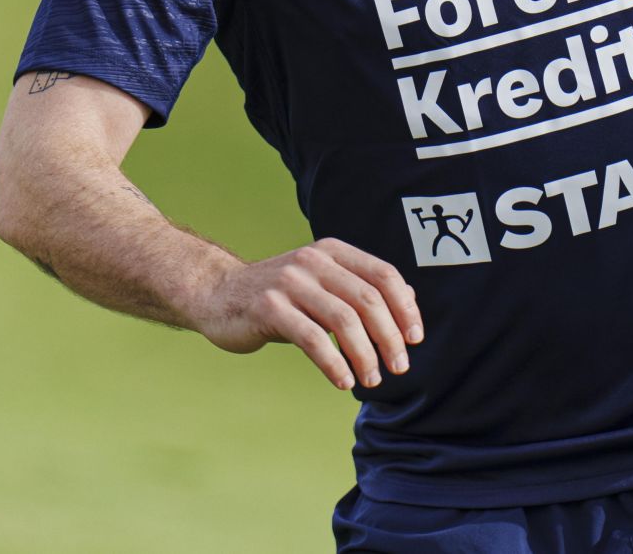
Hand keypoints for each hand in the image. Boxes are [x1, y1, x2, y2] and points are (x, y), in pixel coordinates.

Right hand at [189, 238, 423, 390]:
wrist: (217, 294)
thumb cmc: (280, 296)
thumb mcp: (323, 284)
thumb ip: (360, 289)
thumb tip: (409, 303)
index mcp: (334, 251)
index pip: (384, 275)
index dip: (405, 308)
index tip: (415, 339)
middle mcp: (315, 260)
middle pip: (368, 299)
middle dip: (390, 337)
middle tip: (399, 367)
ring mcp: (290, 282)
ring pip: (344, 321)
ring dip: (364, 355)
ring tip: (372, 380)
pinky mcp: (268, 307)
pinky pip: (312, 339)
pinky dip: (334, 363)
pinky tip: (343, 381)